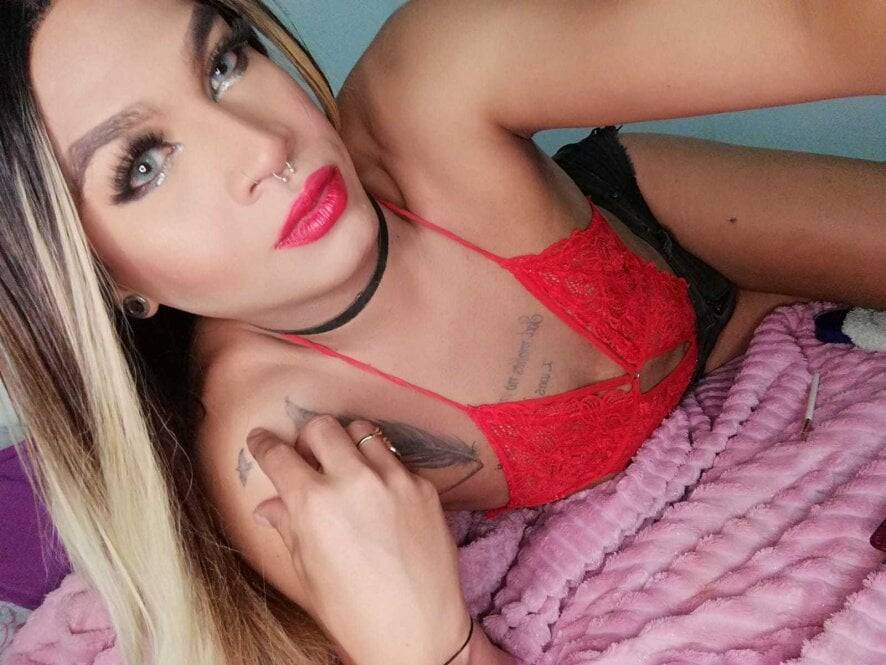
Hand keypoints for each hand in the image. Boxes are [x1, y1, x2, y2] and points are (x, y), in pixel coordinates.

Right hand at [247, 415, 470, 664]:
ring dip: (347, 444)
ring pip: (362, 431)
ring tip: (347, 469)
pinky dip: (381, 466)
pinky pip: (395, 458)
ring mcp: (393, 479)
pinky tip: (380, 493)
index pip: (278, 454)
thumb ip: (288, 528)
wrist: (419, 633)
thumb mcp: (308, 573)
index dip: (263, 444)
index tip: (260, 440)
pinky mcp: (423, 486)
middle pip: (321, 427)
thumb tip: (267, 507)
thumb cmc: (355, 614)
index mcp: (313, 504)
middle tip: (308, 458)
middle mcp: (353, 481)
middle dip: (308, 438)